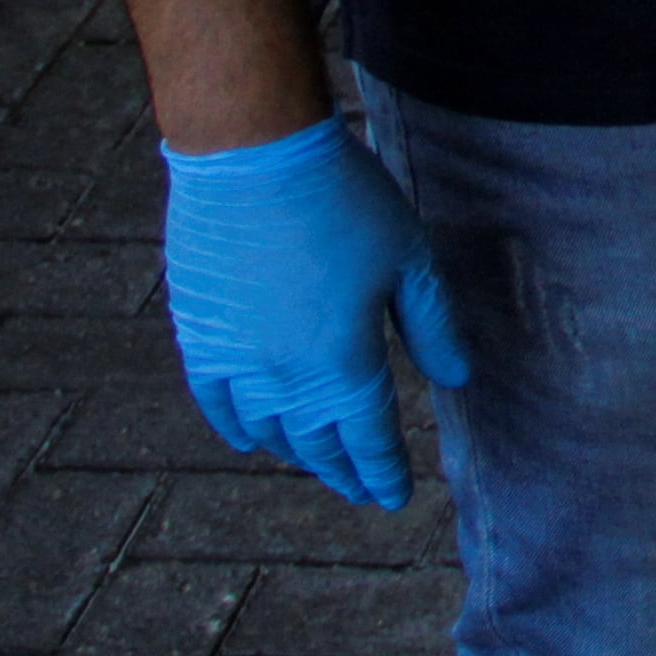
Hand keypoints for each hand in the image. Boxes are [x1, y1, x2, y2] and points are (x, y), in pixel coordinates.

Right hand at [158, 117, 470, 510]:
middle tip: (360, 488)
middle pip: (316, 442)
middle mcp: (283, 377)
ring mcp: (234, 360)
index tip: (394, 497)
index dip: (382, 471)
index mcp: (342, 364)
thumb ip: (433, 327)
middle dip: (342, 469)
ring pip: (266, 429)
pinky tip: (249, 440)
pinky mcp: (197, 335)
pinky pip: (215, 403)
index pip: (367, 438)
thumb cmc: (343, 201)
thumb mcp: (409, 260)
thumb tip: (457, 379)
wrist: (253, 158)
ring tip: (317, 462)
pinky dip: (235, 427)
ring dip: (294, 452)